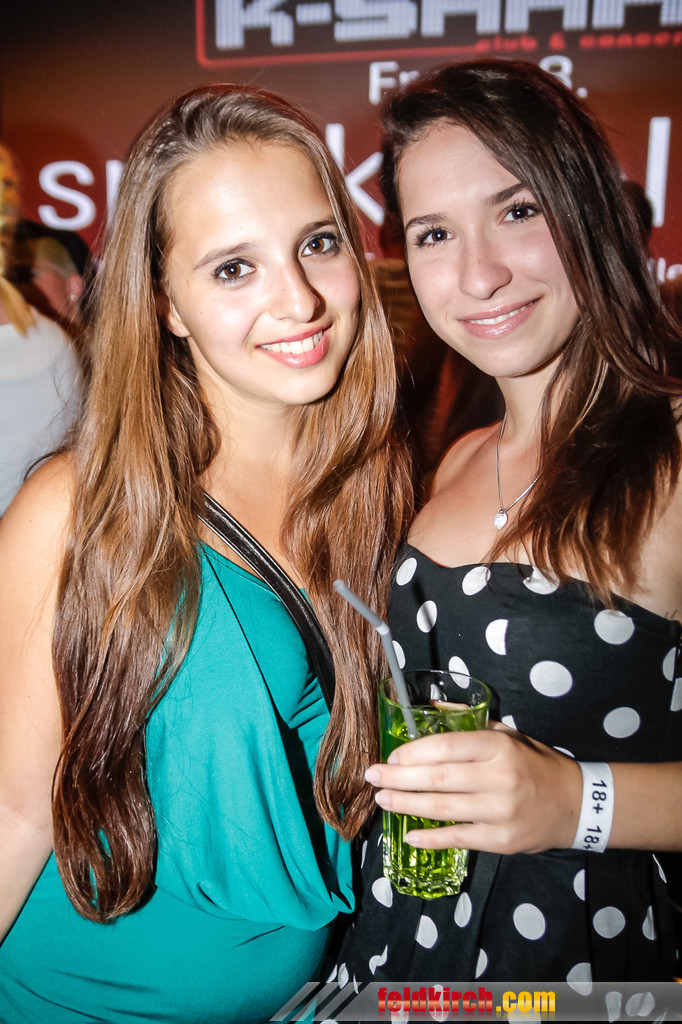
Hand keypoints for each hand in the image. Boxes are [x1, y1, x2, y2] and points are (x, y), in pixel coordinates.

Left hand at [364, 722, 582, 854]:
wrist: (575, 804)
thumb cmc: (535, 764)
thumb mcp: (508, 735)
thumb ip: (470, 725)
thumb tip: (430, 710)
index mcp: (498, 747)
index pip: (446, 747)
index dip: (413, 753)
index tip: (391, 756)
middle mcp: (498, 778)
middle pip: (438, 779)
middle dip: (398, 778)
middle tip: (372, 777)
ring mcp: (500, 811)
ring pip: (443, 809)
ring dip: (406, 805)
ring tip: (383, 799)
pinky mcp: (501, 840)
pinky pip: (458, 838)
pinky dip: (431, 838)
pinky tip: (409, 835)